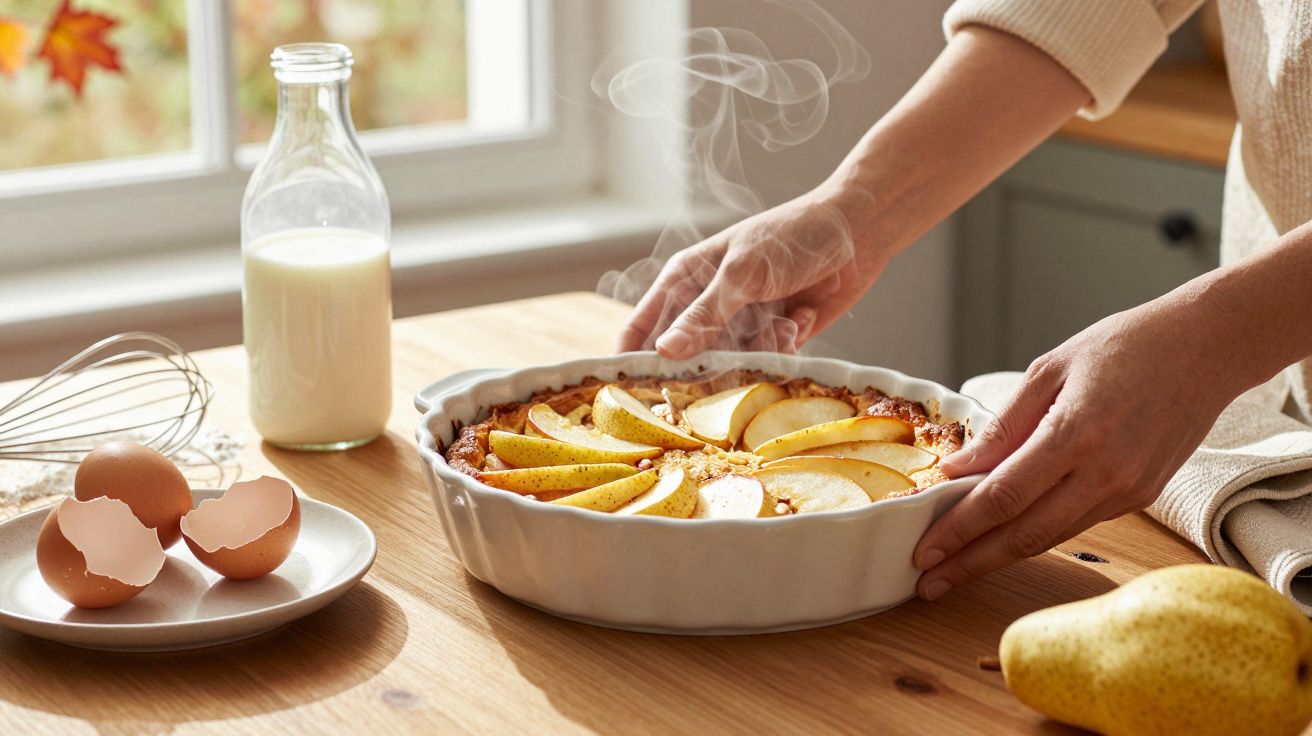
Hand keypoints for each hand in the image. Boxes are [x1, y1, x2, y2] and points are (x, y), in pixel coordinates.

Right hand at [617, 186, 887, 358]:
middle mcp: (709, 304)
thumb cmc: (792, 236)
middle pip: (686, 356)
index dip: (632, 358)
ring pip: (728, 364)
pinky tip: (800, 319)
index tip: (631, 392)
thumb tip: (664, 351)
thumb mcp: (742, 274)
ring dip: (756, 350)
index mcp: (686, 279)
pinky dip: (783, 347)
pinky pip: (764, 363)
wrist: (858, 233)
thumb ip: (703, 316)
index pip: (643, 325)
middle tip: (734, 356)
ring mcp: (742, 323)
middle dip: (709, 363)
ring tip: (782, 320)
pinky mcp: (774, 337)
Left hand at [912, 294, 1247, 599]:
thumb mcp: (1050, 370)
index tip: (924, 550)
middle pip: (1024, 535)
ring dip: (1000, 557)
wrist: (1207, 348)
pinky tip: (1003, 538)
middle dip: (971, 563)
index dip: (959, 530)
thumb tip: (958, 470)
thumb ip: (1003, 426)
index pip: (1003, 498)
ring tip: (957, 569)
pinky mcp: (1141, 497)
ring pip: (1051, 537)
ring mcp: (1128, 491)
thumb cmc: (1125, 346)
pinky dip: (1037, 533)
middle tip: (929, 583)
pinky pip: (1076, 523)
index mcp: (1076, 434)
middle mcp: (1105, 473)